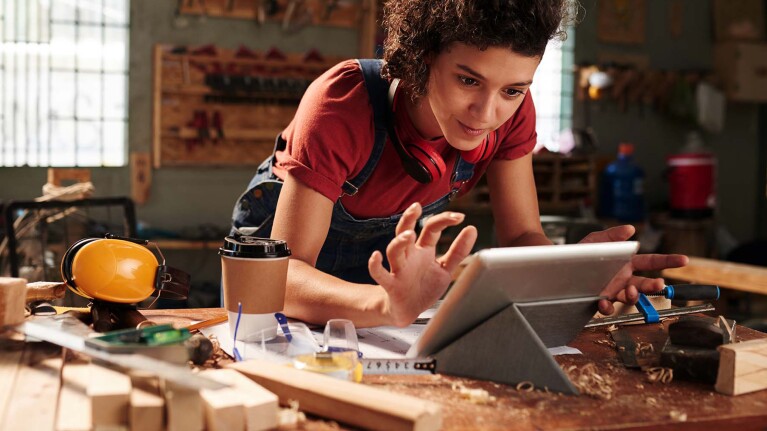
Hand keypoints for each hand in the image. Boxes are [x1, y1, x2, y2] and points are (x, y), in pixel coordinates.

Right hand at [368, 202, 477, 326]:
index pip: (431, 229)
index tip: (460, 217)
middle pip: (405, 231)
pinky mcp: (391, 285)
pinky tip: (376, 256)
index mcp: (423, 250)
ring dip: (399, 241)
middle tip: (417, 207)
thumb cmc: (425, 287)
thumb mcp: (446, 268)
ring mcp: (399, 269)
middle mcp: (409, 256)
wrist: (409, 312)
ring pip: (394, 250)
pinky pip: (379, 274)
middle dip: (409, 218)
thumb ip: (458, 251)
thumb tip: (472, 229)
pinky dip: (375, 265)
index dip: (443, 220)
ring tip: (409, 235)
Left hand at [579, 225, 688, 314]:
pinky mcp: (599, 300)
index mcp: (626, 263)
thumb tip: (631, 229)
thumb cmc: (581, 253)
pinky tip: (603, 301)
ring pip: (629, 297)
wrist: (559, 266)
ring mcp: (612, 291)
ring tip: (630, 291)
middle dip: (653, 285)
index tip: (684, 260)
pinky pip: (607, 307)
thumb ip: (613, 234)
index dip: (668, 261)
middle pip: (644, 284)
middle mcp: (622, 279)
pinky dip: (607, 306)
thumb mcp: (596, 240)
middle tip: (659, 284)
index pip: (651, 262)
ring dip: (633, 296)